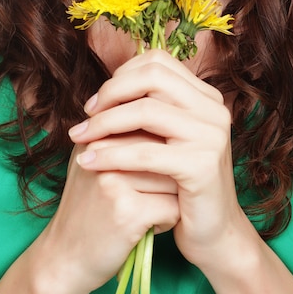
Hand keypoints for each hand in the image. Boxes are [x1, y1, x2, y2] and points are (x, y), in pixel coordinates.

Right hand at [39, 131, 178, 293]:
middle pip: (168, 151)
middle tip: (144, 198)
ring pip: (175, 179)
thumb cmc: (89, 210)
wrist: (63, 259)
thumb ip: (123, 137)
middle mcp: (104, 150)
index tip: (139, 177)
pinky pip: (173, 207)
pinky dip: (167, 222)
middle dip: (168, 177)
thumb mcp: (96, 164)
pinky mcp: (127, 210)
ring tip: (143, 213)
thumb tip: (169, 115)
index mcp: (99, 134)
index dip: (158, 156)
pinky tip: (144, 228)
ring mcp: (114, 180)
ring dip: (170, 199)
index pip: (154, 129)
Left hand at [70, 49, 246, 271]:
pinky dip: (111, 154)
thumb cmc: (181, 183)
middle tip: (86, 115)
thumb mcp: (168, 139)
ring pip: (146, 111)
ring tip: (78, 139)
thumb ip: (148, 110)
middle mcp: (214, 109)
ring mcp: (211, 135)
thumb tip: (105, 90)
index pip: (158, 62)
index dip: (122, 75)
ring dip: (103, 123)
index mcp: (205, 96)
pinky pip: (146, 152)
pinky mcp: (202, 166)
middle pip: (153, 77)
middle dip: (111, 92)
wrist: (212, 231)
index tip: (98, 101)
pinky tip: (88, 162)